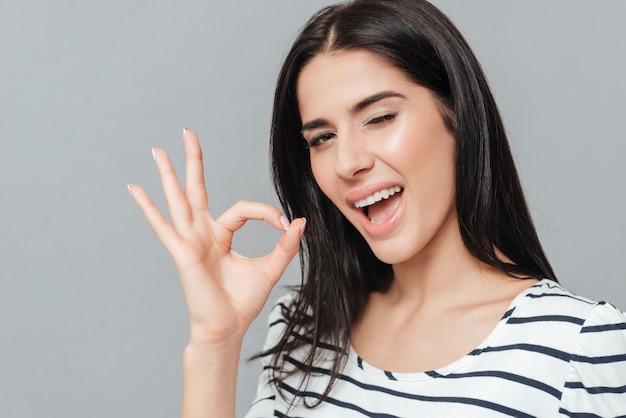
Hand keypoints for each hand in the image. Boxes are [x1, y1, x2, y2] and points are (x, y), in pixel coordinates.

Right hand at [128, 129, 304, 343]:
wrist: (227, 328)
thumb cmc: (242, 301)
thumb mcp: (270, 268)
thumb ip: (284, 244)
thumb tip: (299, 221)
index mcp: (222, 235)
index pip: (244, 208)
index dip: (267, 212)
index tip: (286, 224)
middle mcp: (203, 233)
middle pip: (197, 189)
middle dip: (194, 160)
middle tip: (188, 131)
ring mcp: (190, 240)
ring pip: (178, 200)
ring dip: (169, 174)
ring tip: (158, 150)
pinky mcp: (182, 252)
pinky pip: (163, 226)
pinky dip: (148, 208)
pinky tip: (134, 189)